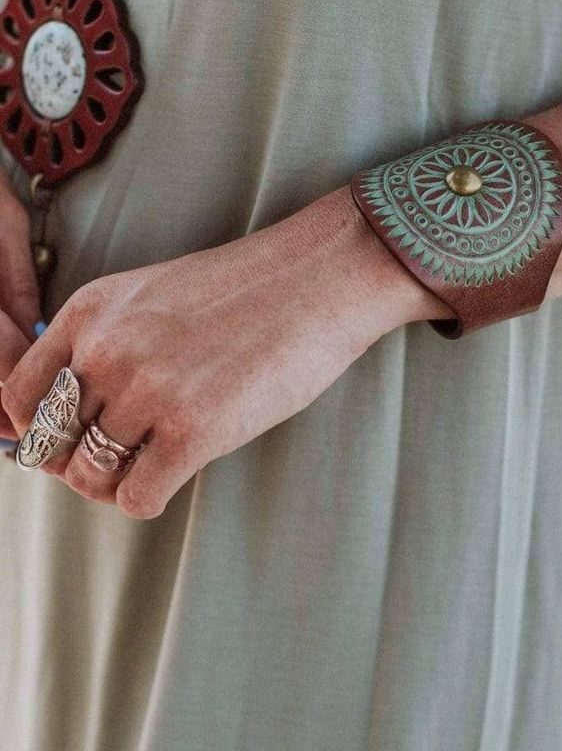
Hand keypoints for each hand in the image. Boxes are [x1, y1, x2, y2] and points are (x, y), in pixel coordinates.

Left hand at [1, 185, 451, 516]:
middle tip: (116, 456)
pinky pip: (135, 497)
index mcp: (90, 310)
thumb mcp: (152, 294)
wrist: (317, 279)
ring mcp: (148, 390)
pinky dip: (148, 497)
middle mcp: (107, 349)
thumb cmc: (244, 289)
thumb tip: (67, 415)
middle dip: (77, 462)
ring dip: (113, 483)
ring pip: (88, 477)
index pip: (18, 396)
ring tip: (149, 465)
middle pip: (51, 445)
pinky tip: (176, 473)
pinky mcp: (193, 430)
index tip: (66, 439)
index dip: (35, 431)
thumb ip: (104, 341)